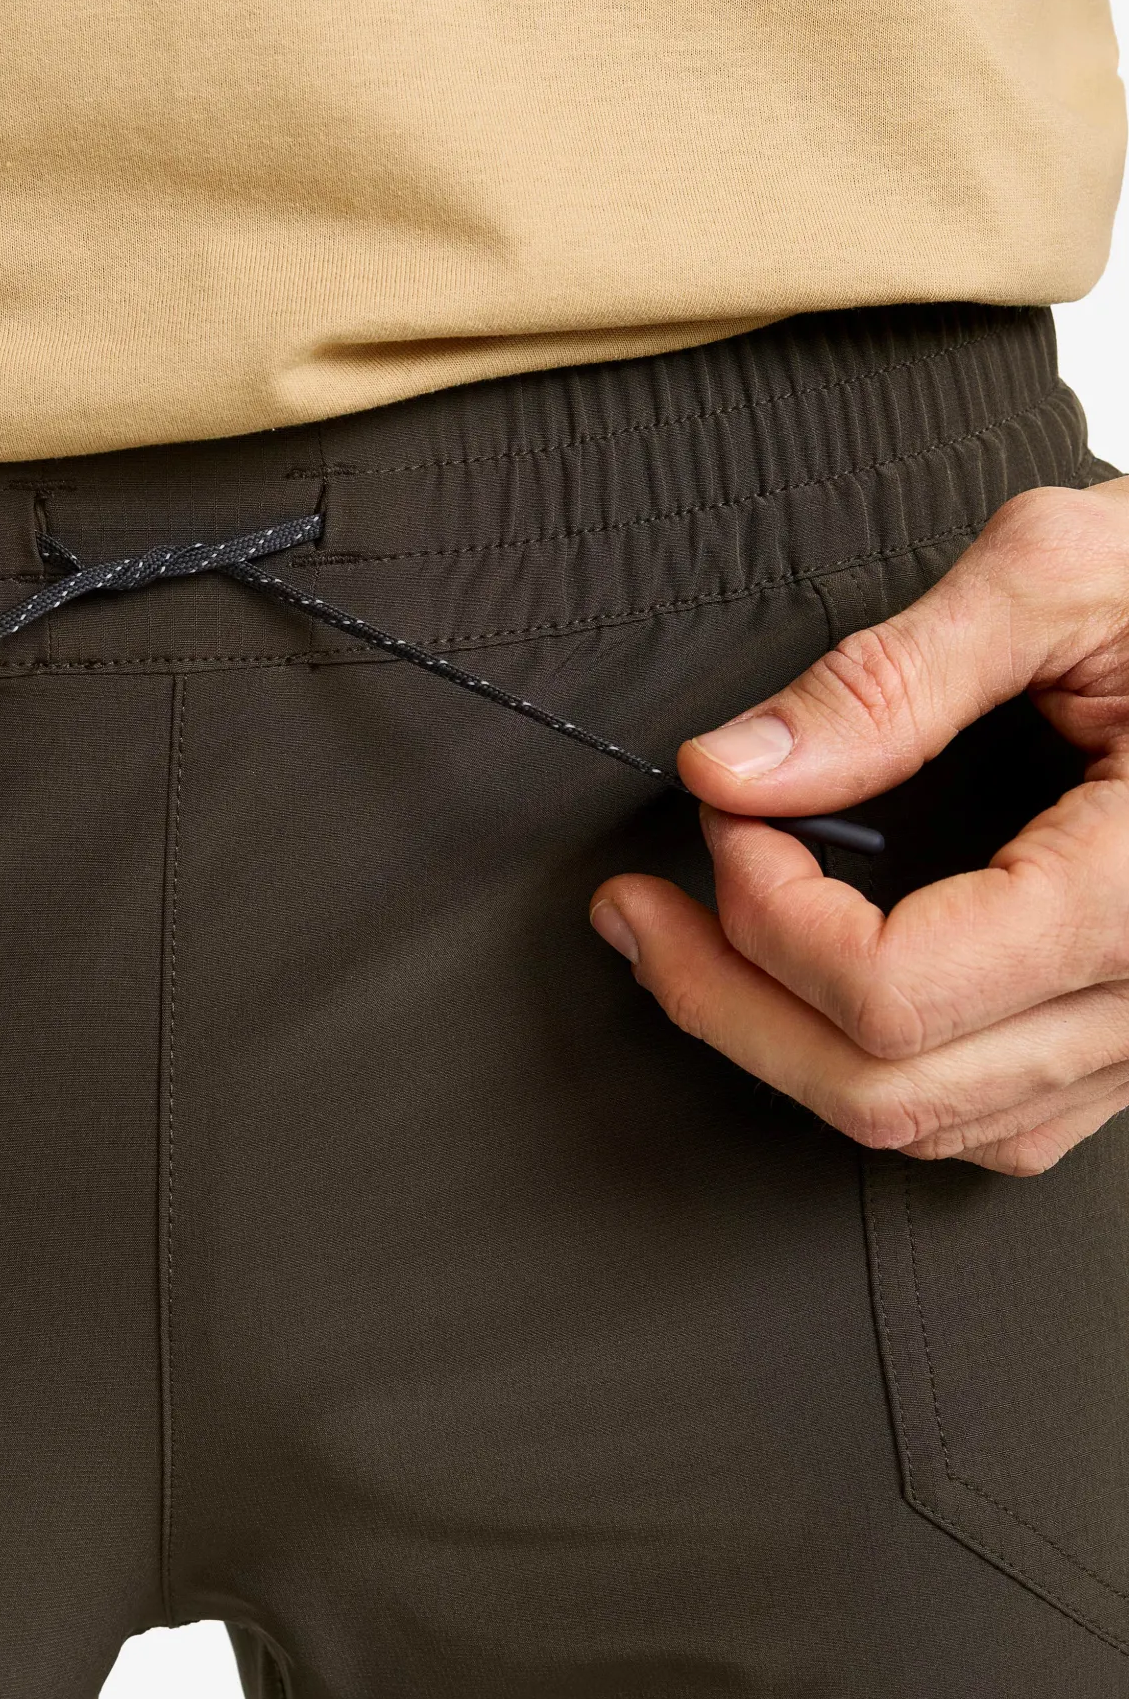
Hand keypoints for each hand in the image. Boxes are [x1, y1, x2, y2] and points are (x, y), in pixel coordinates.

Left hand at [589, 479, 1128, 1175]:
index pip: (890, 994)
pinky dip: (869, 1067)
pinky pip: (987, 1116)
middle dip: (721, 1003)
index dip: (766, 916)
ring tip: (681, 950)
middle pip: (880, 1089)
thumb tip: (735, 768)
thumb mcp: (1067, 574)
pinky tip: (803, 996)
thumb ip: (890, 679)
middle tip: (631, 912)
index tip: (724, 817)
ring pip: (925, 1124)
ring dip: (777, 1045)